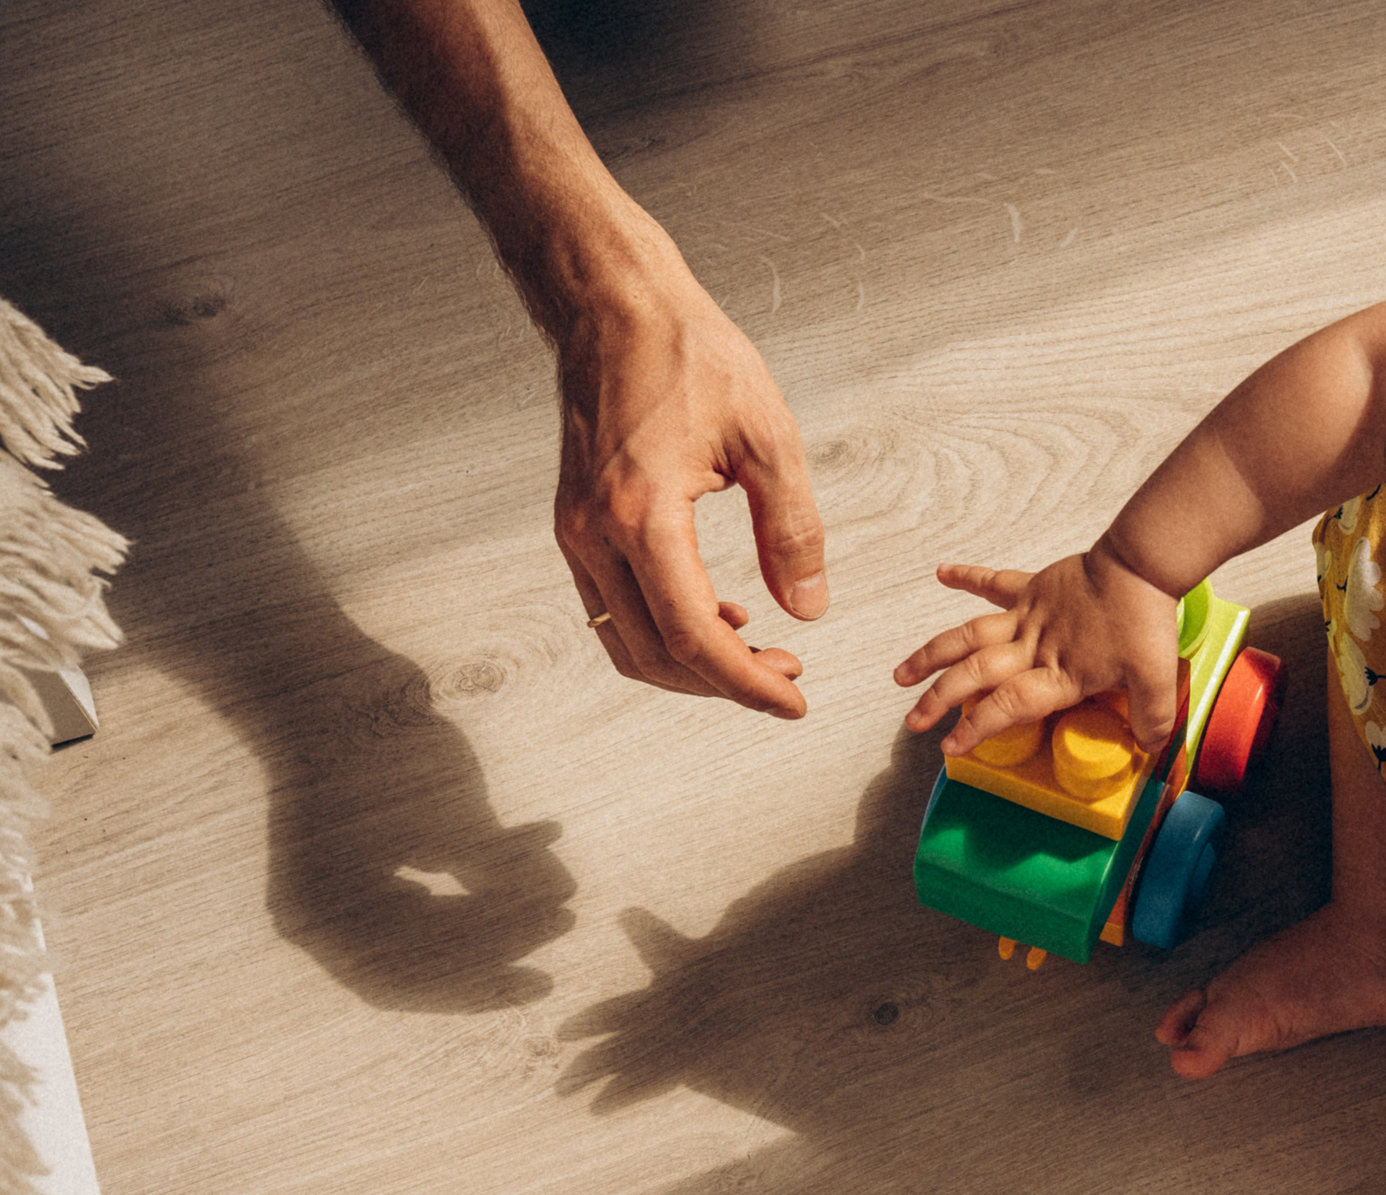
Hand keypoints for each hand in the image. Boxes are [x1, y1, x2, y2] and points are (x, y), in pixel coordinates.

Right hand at [555, 281, 827, 714]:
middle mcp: (594, 533)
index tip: (793, 700)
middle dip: (725, 681)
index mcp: (642, 514)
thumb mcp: (768, 436)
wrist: (612, 304)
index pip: (694, 635)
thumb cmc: (686, 352)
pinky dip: (664, 629)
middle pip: (656, 655)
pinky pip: (614, 608)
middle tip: (787, 676)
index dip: (746, 682)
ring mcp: (576, 532)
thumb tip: (809, 607)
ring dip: (693, 663)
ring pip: (628, 642)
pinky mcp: (576, 524)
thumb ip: (792, 529)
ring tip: (758, 648)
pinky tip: (719, 609)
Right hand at [892, 547, 1185, 752]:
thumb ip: (1150, 719)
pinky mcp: (1034, 587)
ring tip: (902, 673)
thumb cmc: (1145, 621)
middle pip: (976, 674)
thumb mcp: (1157, 681)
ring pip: (970, 636)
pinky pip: (995, 582)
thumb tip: (1149, 748)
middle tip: (913, 720)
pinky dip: (967, 576)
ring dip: (933, 654)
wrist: (1142, 565)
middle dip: (939, 699)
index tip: (951, 747)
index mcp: (1060, 674)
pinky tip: (941, 573)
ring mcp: (1029, 615)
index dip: (977, 728)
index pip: (1008, 706)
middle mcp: (1035, 647)